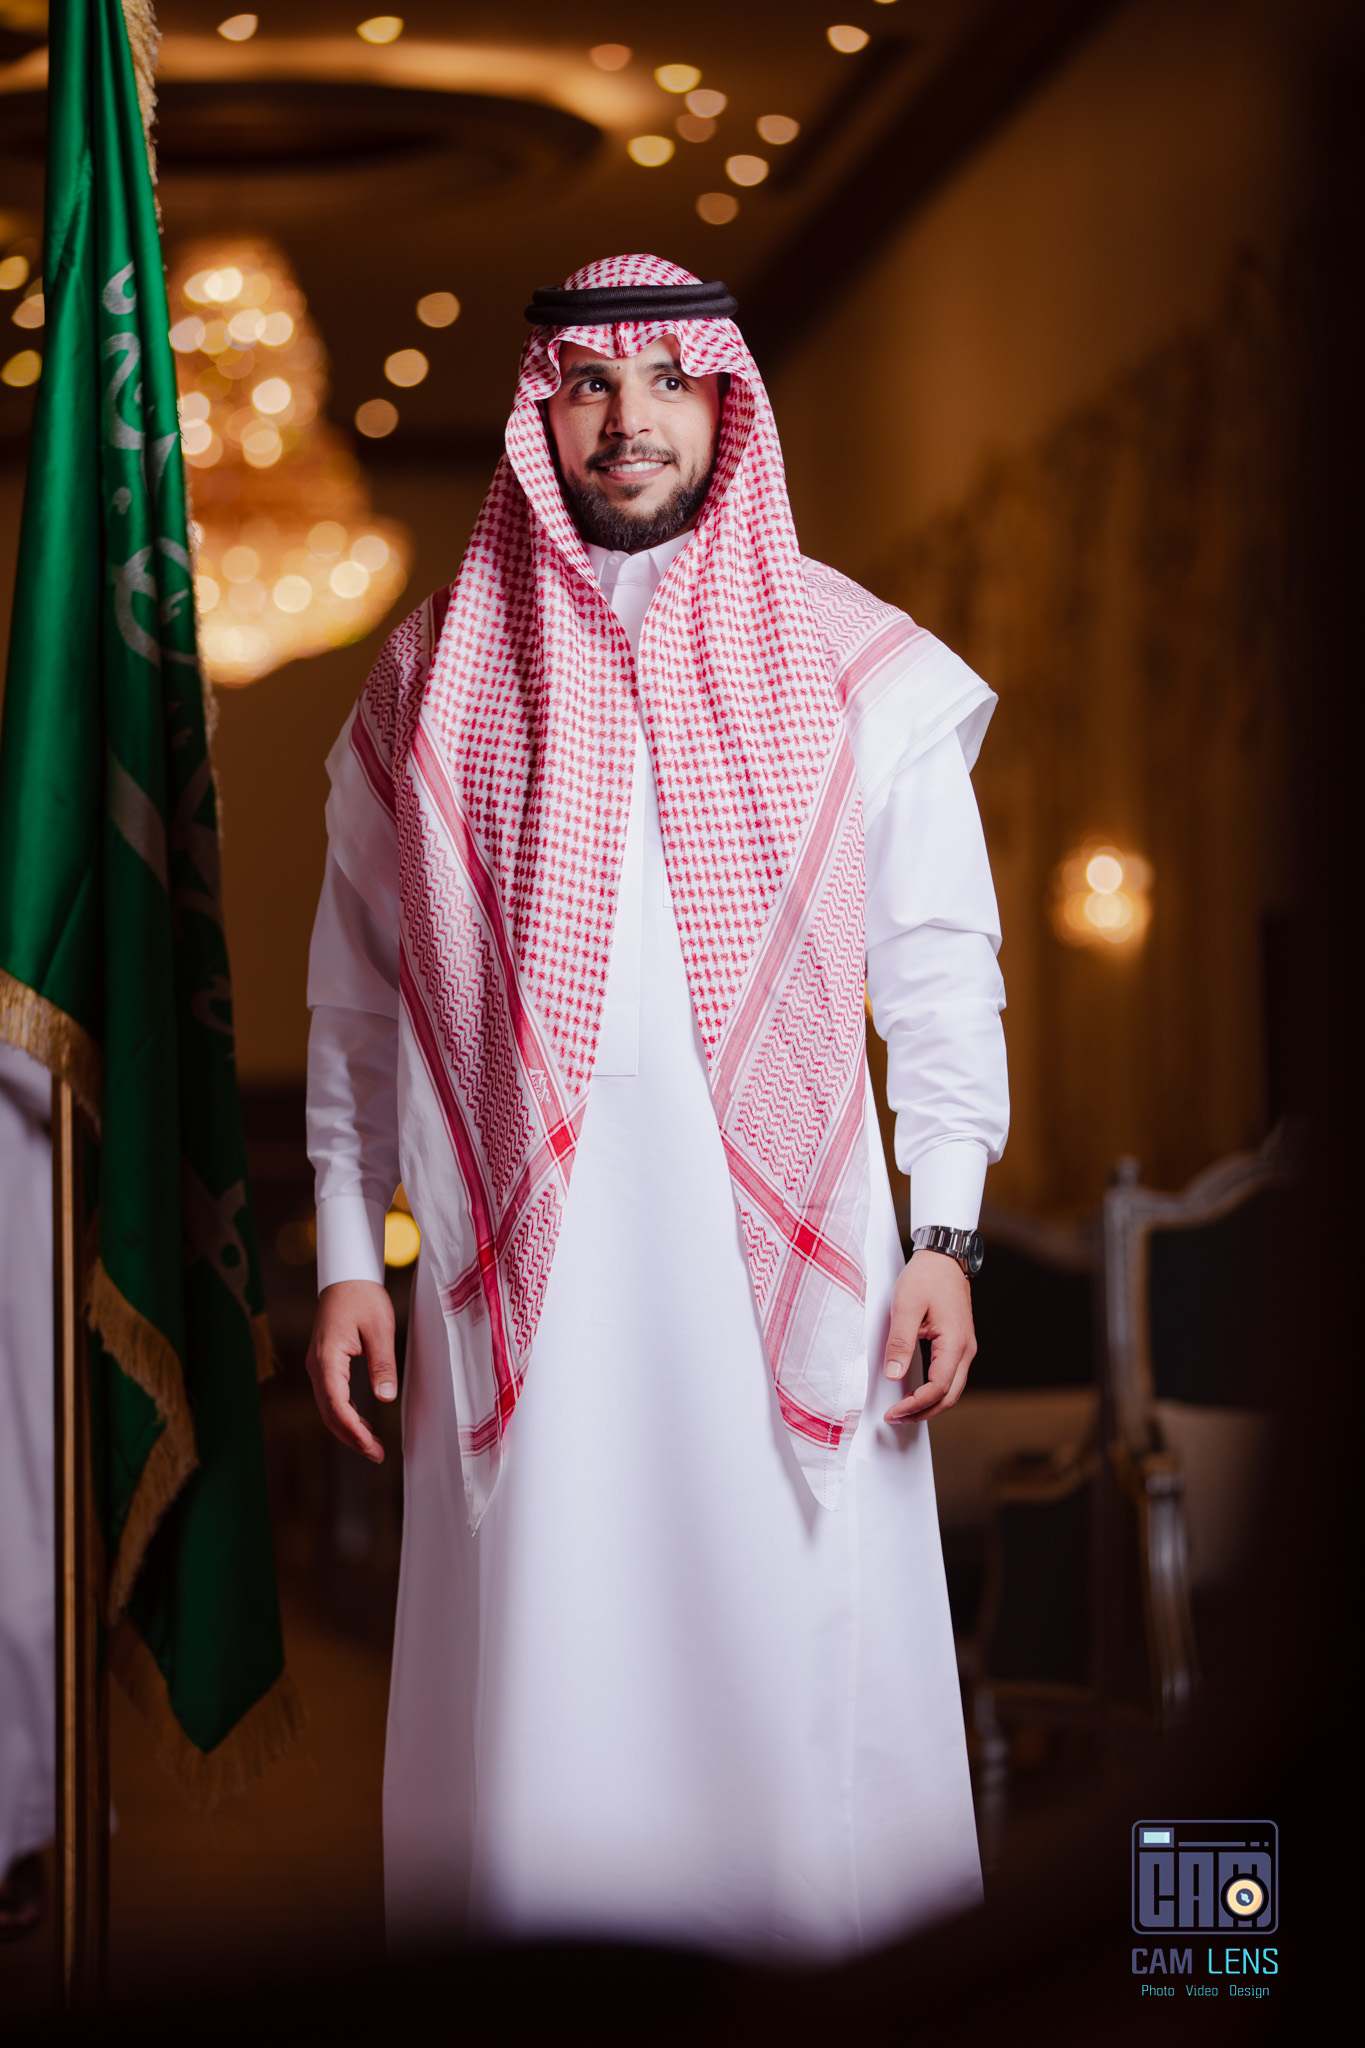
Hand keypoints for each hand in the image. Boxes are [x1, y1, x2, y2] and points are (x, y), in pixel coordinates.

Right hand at [305, 1279, 396, 1463]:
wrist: (346, 1278)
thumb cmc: (363, 1298)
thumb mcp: (380, 1329)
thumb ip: (382, 1364)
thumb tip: (385, 1398)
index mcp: (327, 1358)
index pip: (335, 1403)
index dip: (351, 1429)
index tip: (369, 1446)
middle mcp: (317, 1366)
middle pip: (329, 1411)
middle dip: (350, 1437)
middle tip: (376, 1454)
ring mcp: (318, 1366)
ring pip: (328, 1407)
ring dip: (348, 1429)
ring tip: (372, 1446)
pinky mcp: (325, 1365)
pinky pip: (331, 1397)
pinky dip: (345, 1414)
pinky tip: (362, 1425)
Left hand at [883, 1249, 976, 1423]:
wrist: (944, 1258)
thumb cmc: (926, 1277)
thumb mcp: (905, 1306)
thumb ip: (900, 1342)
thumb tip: (894, 1374)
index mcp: (955, 1343)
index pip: (938, 1389)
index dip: (915, 1405)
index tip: (893, 1411)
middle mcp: (966, 1350)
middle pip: (949, 1397)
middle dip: (923, 1412)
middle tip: (896, 1417)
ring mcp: (966, 1348)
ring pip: (952, 1390)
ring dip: (929, 1404)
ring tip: (903, 1410)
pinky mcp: (960, 1344)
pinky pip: (951, 1377)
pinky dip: (935, 1392)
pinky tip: (916, 1393)